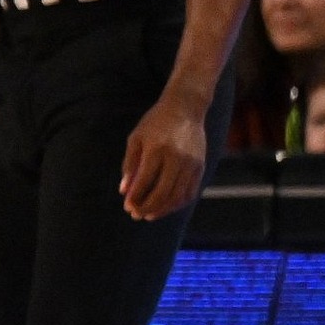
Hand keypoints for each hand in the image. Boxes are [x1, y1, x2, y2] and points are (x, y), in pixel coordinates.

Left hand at [120, 94, 205, 220]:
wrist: (185, 109)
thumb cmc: (155, 123)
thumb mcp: (136, 138)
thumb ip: (130, 165)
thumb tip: (124, 191)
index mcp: (157, 149)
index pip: (145, 181)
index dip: (135, 197)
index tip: (127, 207)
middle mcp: (177, 157)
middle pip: (163, 192)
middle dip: (148, 207)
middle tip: (136, 215)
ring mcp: (191, 163)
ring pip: (178, 195)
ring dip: (163, 209)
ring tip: (149, 215)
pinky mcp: (200, 166)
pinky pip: (190, 191)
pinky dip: (178, 203)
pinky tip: (166, 207)